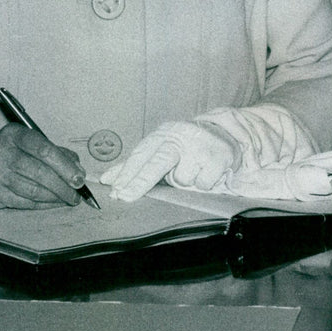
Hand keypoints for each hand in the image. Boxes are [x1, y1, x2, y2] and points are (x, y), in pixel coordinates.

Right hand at [0, 124, 86, 208]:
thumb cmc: (10, 151)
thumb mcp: (29, 141)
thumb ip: (54, 151)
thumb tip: (77, 168)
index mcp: (14, 134)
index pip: (43, 149)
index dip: (64, 165)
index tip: (79, 177)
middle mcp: (2, 152)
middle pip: (40, 172)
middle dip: (63, 185)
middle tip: (77, 193)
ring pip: (33, 190)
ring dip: (55, 197)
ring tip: (68, 198)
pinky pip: (25, 202)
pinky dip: (43, 204)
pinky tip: (53, 203)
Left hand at [100, 121, 240, 201]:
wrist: (225, 135)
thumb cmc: (186, 147)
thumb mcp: (161, 149)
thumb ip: (136, 165)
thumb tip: (106, 179)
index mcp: (163, 133)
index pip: (141, 153)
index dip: (127, 173)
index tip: (115, 190)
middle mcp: (180, 135)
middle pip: (157, 161)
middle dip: (139, 181)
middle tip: (124, 197)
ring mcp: (200, 145)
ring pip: (182, 179)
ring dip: (184, 181)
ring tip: (192, 170)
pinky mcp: (218, 156)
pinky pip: (202, 183)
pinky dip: (202, 183)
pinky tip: (206, 171)